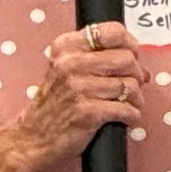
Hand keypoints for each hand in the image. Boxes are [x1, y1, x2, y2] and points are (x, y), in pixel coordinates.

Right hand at [13, 20, 147, 171]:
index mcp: (67, 47)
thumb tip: (137, 61)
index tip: (133, 56)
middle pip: (127, 59)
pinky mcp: (88, 111)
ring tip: (128, 104)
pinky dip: (132, 115)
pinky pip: (127, 109)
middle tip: (132, 86)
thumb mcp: (65, 70)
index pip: (113, 32)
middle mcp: (71, 63)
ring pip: (130, 85)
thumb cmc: (54, 106)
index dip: (131, 45)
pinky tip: (125, 118)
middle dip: (137, 75)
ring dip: (136, 98)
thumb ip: (95, 58)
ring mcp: (79, 87)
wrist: (33, 138)